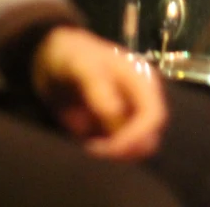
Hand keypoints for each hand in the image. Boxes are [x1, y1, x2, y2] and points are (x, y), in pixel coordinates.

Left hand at [31, 27, 167, 159]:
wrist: (55, 57)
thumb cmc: (71, 55)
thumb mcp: (80, 64)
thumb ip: (97, 85)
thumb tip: (116, 112)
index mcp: (142, 80)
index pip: (153, 117)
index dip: (136, 136)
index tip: (109, 146)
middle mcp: (143, 100)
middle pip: (149, 138)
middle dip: (125, 149)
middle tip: (94, 147)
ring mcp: (131, 116)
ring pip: (137, 148)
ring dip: (117, 153)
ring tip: (90, 144)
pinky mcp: (118, 128)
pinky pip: (122, 149)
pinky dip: (109, 152)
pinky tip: (89, 142)